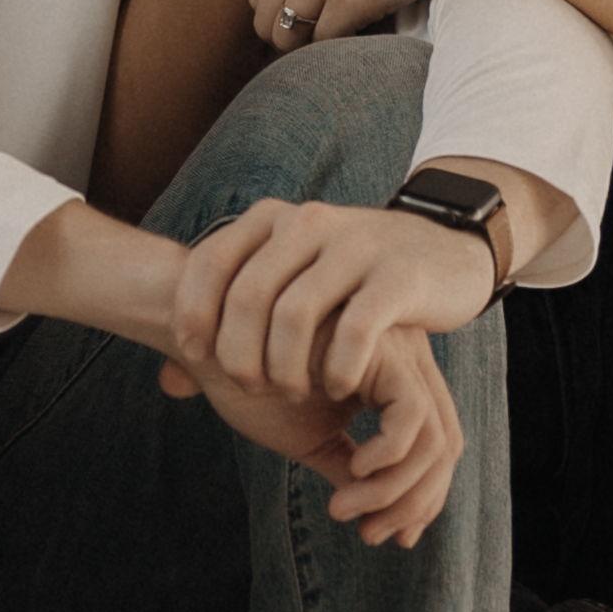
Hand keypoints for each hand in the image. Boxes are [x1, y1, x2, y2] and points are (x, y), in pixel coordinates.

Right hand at [160, 294, 471, 550]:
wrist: (208, 343)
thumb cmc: (255, 386)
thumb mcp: (314, 439)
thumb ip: (354, 469)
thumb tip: (387, 521)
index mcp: (395, 377)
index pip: (437, 445)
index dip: (421, 499)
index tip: (381, 535)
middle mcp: (407, 359)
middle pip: (445, 446)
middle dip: (413, 503)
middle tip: (370, 535)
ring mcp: (397, 350)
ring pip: (432, 439)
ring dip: (393, 491)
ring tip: (344, 510)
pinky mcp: (378, 346)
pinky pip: (410, 414)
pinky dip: (388, 457)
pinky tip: (354, 472)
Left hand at [170, 189, 500, 404]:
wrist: (443, 249)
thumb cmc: (350, 282)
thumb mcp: (290, 282)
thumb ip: (232, 324)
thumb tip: (169, 381)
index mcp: (276, 219)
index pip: (212, 261)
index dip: (193, 313)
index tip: (195, 355)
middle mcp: (310, 223)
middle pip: (248, 294)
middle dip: (237, 352)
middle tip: (248, 387)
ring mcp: (356, 246)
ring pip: (295, 314)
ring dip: (283, 367)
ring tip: (290, 393)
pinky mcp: (398, 277)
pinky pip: (356, 329)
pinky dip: (338, 368)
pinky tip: (338, 388)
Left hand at [245, 0, 513, 52]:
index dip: (281, 9)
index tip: (308, 22)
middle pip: (266, 15)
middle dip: (290, 35)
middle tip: (322, 46)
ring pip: (288, 36)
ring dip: (312, 48)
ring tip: (345, 48)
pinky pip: (326, 42)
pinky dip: (341, 49)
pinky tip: (367, 42)